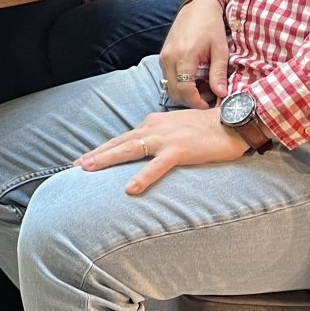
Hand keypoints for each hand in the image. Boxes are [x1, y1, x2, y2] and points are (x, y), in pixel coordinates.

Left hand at [75, 108, 249, 194]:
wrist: (234, 122)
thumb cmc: (209, 128)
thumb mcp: (178, 130)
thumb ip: (162, 139)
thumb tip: (150, 150)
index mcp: (154, 123)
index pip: (123, 137)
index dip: (104, 148)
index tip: (85, 157)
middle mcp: (155, 127)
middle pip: (119, 142)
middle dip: (96, 153)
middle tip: (76, 165)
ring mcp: (166, 138)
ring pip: (129, 149)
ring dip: (106, 159)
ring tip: (87, 169)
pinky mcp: (180, 150)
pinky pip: (157, 166)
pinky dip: (142, 177)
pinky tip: (129, 189)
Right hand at [158, 0, 229, 107]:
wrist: (198, 6)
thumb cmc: (210, 25)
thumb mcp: (220, 50)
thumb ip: (218, 73)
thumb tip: (221, 94)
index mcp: (183, 56)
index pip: (185, 90)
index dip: (197, 102)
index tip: (209, 106)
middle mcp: (169, 58)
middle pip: (174, 92)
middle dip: (191, 100)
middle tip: (209, 98)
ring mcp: (163, 57)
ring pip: (169, 86)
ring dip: (185, 93)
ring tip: (204, 88)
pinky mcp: (163, 56)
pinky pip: (168, 78)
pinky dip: (180, 84)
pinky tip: (196, 79)